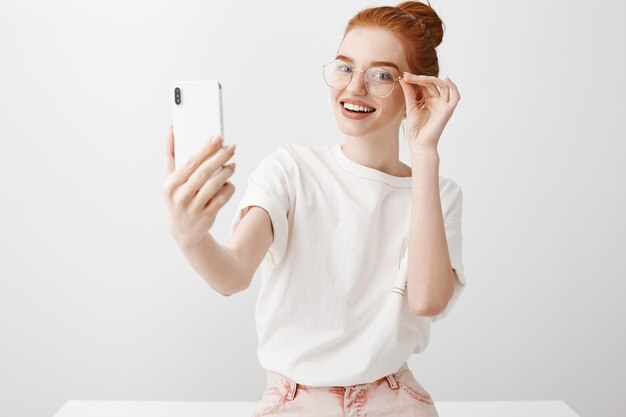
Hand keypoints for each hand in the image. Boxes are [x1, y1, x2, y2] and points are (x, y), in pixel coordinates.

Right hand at [163, 125, 236, 247]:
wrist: (183, 229)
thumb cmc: (176, 195)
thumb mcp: (168, 178)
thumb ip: (170, 153)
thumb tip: (172, 128)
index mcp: (170, 184)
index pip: (190, 162)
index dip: (206, 148)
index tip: (218, 137)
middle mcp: (181, 196)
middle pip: (205, 172)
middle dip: (220, 157)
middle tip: (231, 147)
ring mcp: (194, 207)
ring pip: (215, 185)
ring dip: (227, 172)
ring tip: (232, 164)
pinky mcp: (207, 216)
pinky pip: (222, 198)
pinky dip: (228, 187)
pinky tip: (229, 181)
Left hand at [398, 73, 460, 149]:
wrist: (419, 144)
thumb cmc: (415, 129)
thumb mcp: (410, 107)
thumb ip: (409, 93)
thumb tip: (403, 78)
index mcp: (428, 101)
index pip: (424, 85)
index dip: (415, 79)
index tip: (404, 76)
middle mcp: (437, 101)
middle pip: (431, 84)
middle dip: (419, 79)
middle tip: (407, 76)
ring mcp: (443, 105)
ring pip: (442, 87)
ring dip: (431, 80)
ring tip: (418, 78)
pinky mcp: (448, 111)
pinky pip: (455, 97)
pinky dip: (453, 87)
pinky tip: (446, 79)